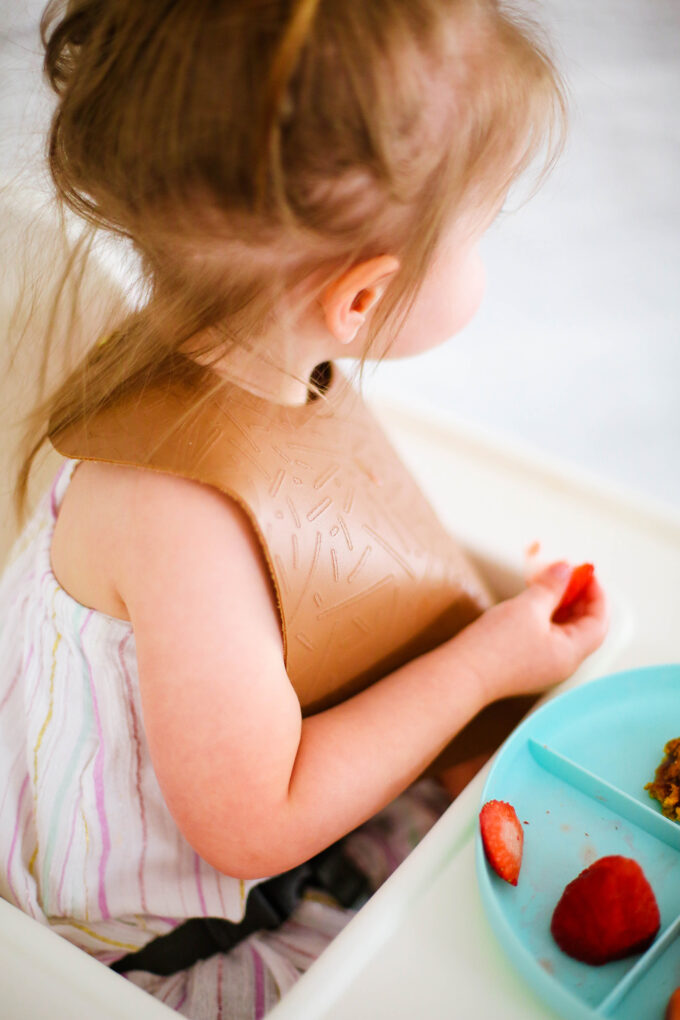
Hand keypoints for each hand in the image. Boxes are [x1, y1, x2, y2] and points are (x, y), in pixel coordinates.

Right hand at [450, 562, 608, 702]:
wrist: (461, 674)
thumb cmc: (496, 644)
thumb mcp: (528, 608)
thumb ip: (551, 586)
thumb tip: (565, 568)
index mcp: (570, 654)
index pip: (598, 623)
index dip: (597, 594)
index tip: (587, 572)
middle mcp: (561, 664)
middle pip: (582, 627)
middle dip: (579, 598)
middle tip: (568, 574)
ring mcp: (542, 666)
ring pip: (562, 631)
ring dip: (560, 605)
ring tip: (549, 582)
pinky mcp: (524, 665)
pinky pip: (544, 637)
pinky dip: (545, 617)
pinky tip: (532, 601)